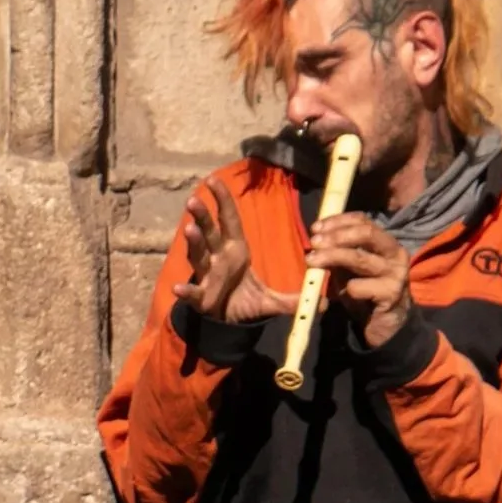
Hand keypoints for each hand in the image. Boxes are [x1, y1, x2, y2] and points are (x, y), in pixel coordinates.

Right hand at [172, 180, 296, 323]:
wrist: (229, 323)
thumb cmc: (245, 300)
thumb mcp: (272, 300)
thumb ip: (293, 298)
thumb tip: (323, 302)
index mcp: (235, 251)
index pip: (229, 220)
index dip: (222, 200)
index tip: (213, 179)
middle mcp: (218, 258)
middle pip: (209, 233)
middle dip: (202, 217)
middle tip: (194, 200)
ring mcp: (207, 276)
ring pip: (199, 255)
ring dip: (194, 243)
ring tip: (189, 230)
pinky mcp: (201, 298)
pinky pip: (193, 292)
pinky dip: (186, 290)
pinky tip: (178, 288)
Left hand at [307, 214, 414, 347]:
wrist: (386, 325)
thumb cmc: (366, 292)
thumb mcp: (350, 269)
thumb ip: (338, 253)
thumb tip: (316, 241)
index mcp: (386, 242)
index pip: (363, 220)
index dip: (337, 221)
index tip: (315, 228)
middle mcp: (395, 254)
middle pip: (366, 233)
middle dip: (335, 236)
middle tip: (314, 243)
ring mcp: (396, 273)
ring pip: (359, 258)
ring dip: (332, 257)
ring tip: (312, 261)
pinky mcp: (391, 294)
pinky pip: (359, 287)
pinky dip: (345, 289)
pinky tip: (344, 295)